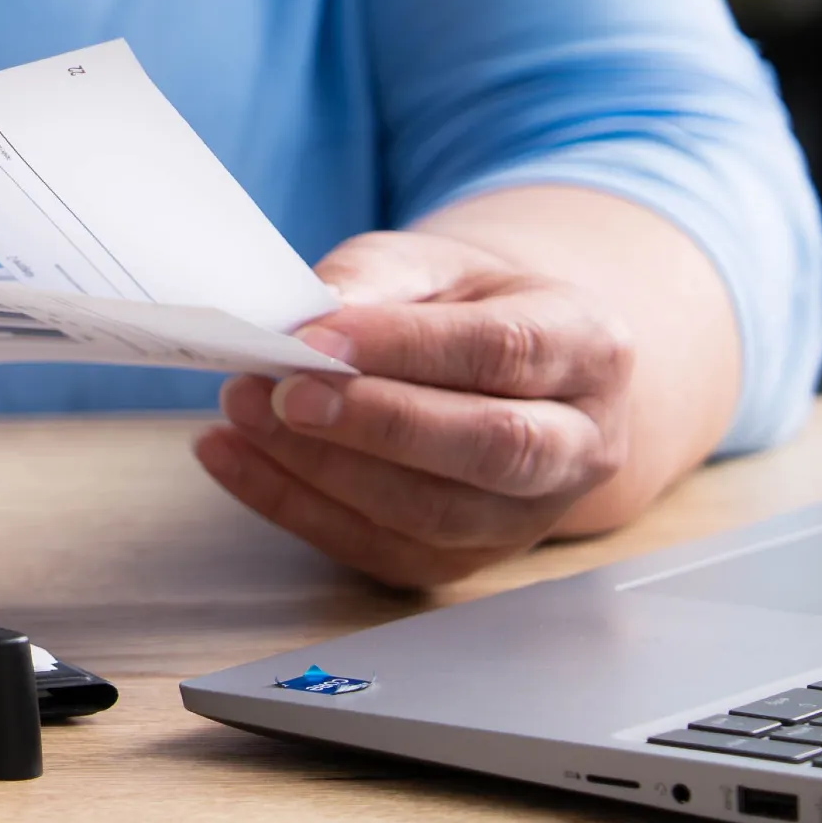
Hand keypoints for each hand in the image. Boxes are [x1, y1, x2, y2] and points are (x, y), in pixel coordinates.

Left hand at [192, 228, 640, 588]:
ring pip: (434, 514)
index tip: (315, 335)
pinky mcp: (468, 559)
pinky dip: (295, 507)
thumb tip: (309, 315)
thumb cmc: (464, 305)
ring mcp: (530, 514)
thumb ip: (374, 280)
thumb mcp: (433, 264)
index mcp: (588, 346)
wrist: (503, 364)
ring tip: (242, 413)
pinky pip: (381, 550)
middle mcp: (581, 442)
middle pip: (490, 447)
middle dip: (376, 422)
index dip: (407, 348)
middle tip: (281, 390)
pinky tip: (233, 458)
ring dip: (324, 469)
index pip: (505, 351)